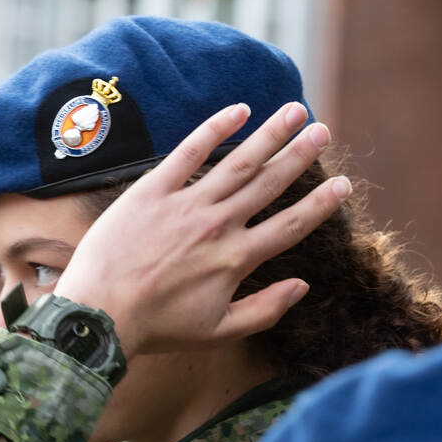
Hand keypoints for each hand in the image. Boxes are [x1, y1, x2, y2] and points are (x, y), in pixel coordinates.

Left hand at [54, 102, 350, 357]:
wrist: (98, 312)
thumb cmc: (155, 327)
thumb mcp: (217, 332)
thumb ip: (265, 310)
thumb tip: (302, 287)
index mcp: (236, 259)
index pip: (291, 225)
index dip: (320, 205)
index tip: (343, 185)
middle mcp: (218, 225)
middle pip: (270, 183)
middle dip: (300, 155)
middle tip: (323, 131)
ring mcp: (186, 204)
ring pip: (239, 162)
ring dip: (271, 135)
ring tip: (296, 112)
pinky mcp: (152, 190)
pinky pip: (189, 152)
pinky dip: (215, 128)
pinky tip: (240, 109)